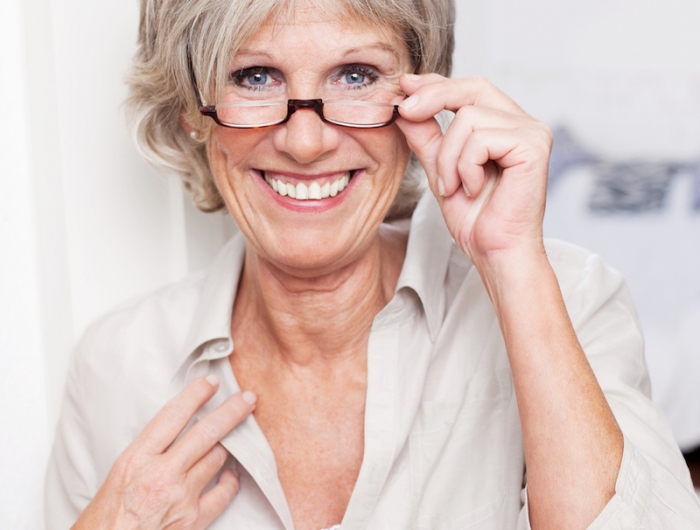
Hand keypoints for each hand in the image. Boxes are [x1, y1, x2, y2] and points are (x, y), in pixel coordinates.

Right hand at [72, 375, 255, 529]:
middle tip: (247, 398)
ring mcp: (181, 497)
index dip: (195, 395)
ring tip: (237, 435)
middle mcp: (161, 475)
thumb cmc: (103, 522)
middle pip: (206, 433)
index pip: (172, 416)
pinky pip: (224, 493)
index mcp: (136, 460)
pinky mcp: (194, 521)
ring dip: (228, 445)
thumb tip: (172, 436)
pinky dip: (231, 480)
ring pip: (217, 458)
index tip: (210, 382)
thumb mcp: (117, 477)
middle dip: (231, 411)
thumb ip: (146, 455)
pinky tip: (232, 474)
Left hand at [396, 74, 552, 265]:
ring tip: (453, 186)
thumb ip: (426, 137)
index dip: (436, 84)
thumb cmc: (475, 218)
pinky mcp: (534, 146)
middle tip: (405, 112)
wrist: (495, 252)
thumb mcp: (440, 169)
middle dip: (433, 98)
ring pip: (468, 118)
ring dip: (448, 157)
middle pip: (472, 88)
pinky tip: (472, 189)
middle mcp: (523, 123)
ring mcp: (532, 132)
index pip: (469, 89)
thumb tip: (405, 105)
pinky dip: (465, 167)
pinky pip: (481, 139)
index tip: (405, 86)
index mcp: (504, 125)